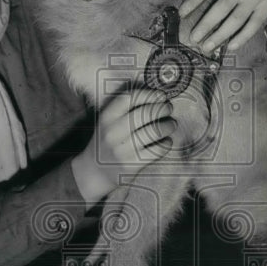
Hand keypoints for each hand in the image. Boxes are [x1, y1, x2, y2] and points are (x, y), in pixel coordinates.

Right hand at [71, 88, 174, 206]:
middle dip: (162, 108)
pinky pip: (156, 150)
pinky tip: (167, 141)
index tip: (160, 95)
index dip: (148, 94)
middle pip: (144, 114)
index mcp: (106, 118)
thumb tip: (156, 96)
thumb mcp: (107, 122)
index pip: (129, 99)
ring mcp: (122, 149)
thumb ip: (124, 109)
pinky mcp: (132, 164)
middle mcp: (113, 132)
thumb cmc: (107, 141)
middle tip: (169, 108)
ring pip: (154, 131)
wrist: (95, 171)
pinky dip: (166, 143)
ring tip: (171, 124)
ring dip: (168, 125)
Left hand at [180, 0, 266, 53]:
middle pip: (222, 7)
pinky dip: (244, 36)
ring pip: (237, 18)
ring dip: (221, 35)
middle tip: (193, 39)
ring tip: (208, 47)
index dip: (195, 0)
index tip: (182, 13)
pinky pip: (255, 22)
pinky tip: (231, 46)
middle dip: (206, 25)